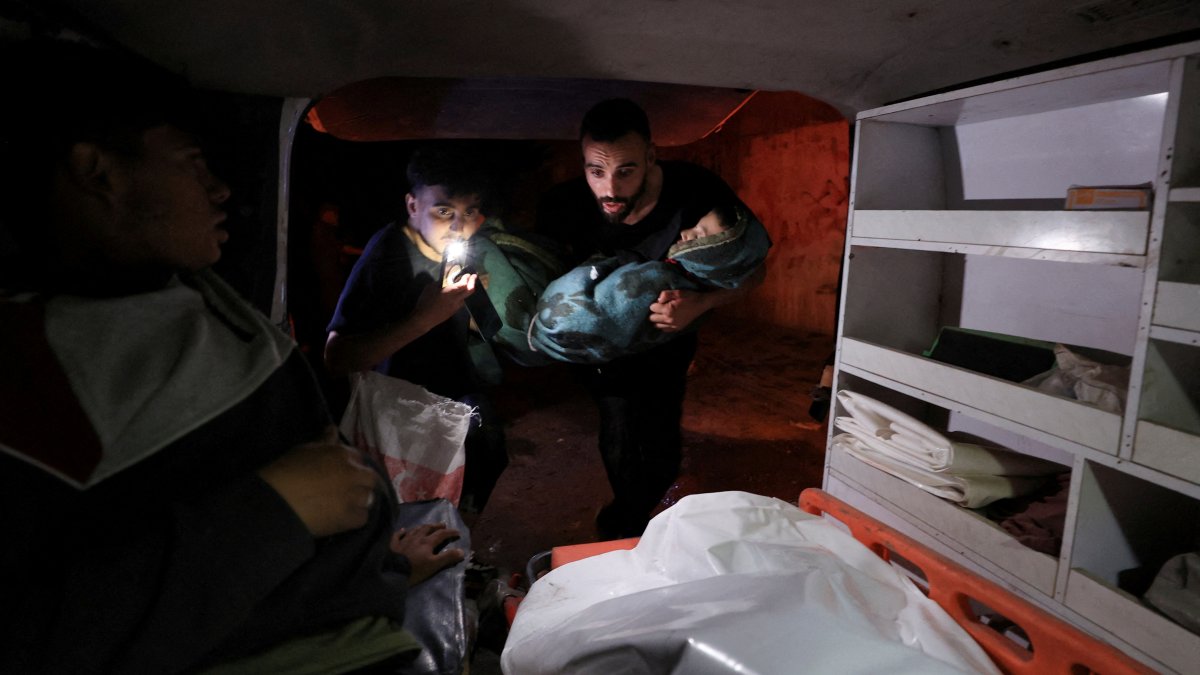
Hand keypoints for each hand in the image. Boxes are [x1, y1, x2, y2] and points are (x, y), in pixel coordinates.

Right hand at [257, 426, 380, 537]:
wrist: (278, 503)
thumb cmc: (287, 472)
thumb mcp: (304, 450)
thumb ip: (324, 441)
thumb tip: (333, 429)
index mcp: (343, 454)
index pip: (359, 457)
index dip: (352, 466)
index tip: (342, 473)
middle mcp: (354, 473)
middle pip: (370, 478)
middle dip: (361, 483)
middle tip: (345, 490)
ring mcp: (355, 496)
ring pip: (369, 498)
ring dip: (359, 500)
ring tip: (342, 505)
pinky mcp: (352, 517)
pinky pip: (362, 517)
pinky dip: (354, 518)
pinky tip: (341, 518)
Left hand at [389, 523, 465, 584]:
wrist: (393, 572)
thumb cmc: (415, 569)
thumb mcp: (434, 565)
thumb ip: (447, 557)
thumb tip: (462, 551)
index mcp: (427, 542)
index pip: (441, 534)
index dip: (450, 532)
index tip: (457, 532)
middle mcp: (416, 537)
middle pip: (428, 528)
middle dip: (436, 526)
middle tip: (443, 525)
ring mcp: (404, 540)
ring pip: (415, 530)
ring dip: (422, 527)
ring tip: (427, 526)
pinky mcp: (393, 545)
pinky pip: (398, 535)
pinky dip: (402, 532)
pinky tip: (403, 530)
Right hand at [413, 274, 476, 327]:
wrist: (424, 318)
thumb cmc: (425, 301)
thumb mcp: (430, 288)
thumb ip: (439, 283)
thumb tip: (445, 280)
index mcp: (449, 292)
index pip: (463, 284)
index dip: (467, 279)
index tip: (468, 274)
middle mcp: (456, 299)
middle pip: (470, 291)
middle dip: (473, 282)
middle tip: (473, 277)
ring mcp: (456, 306)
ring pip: (466, 297)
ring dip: (467, 290)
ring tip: (466, 284)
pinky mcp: (453, 311)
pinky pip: (461, 302)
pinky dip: (462, 296)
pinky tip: (458, 294)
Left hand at [649, 289, 711, 331]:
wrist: (701, 304)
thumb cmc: (689, 296)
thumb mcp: (677, 292)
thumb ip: (665, 294)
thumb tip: (658, 300)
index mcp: (668, 310)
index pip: (652, 308)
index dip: (655, 303)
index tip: (661, 302)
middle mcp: (669, 320)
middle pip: (652, 318)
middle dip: (654, 312)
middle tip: (661, 307)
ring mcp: (673, 325)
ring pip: (656, 325)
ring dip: (658, 319)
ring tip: (663, 313)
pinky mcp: (677, 328)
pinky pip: (664, 329)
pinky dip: (663, 325)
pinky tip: (667, 319)